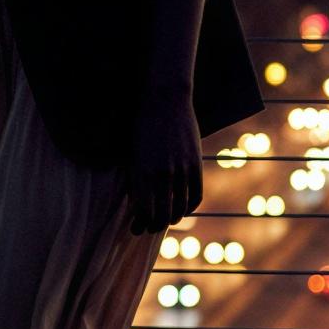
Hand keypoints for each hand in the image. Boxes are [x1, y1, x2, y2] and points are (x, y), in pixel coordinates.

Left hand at [124, 86, 201, 235]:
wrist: (165, 99)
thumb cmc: (142, 124)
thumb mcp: (133, 152)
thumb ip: (137, 177)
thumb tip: (139, 201)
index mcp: (142, 172)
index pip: (144, 210)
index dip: (141, 224)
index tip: (135, 229)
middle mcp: (162, 174)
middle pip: (162, 214)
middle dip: (154, 225)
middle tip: (149, 229)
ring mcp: (181, 170)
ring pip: (179, 208)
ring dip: (172, 218)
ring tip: (165, 220)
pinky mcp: (195, 164)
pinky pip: (195, 196)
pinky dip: (189, 207)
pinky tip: (182, 209)